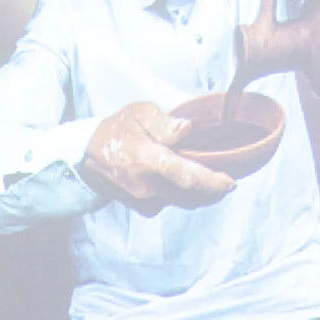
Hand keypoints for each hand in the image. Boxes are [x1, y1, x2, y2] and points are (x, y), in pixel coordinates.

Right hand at [83, 101, 235, 214]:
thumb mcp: (139, 113)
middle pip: (190, 195)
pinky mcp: (141, 206)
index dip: (212, 182)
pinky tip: (183, 185)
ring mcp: (143, 199)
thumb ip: (164, 122)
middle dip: (212, 191)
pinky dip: (181, 196)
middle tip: (225, 183)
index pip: (186, 176)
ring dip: (199, 195)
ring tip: (210, 183)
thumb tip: (187, 128)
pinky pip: (169, 203)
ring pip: (182, 201)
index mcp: (148, 160)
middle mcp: (146, 185)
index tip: (230, 183)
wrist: (88, 155)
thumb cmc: (117, 129)